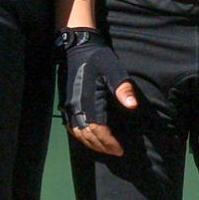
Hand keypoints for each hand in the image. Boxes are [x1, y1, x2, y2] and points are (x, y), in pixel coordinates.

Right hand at [60, 28, 137, 156]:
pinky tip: (88, 137)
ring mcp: (68, 106)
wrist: (76, 47)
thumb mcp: (113, 69)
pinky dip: (81, 136)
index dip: (109, 142)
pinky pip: (71, 126)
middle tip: (115, 152)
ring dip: (91, 143)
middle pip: (88, 135)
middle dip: (102, 146)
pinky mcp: (66, 103)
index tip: (120, 149)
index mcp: (88, 101)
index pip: (99, 130)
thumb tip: (132, 106)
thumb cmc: (97, 58)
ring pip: (78, 133)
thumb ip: (122, 88)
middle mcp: (76, 108)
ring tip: (104, 148)